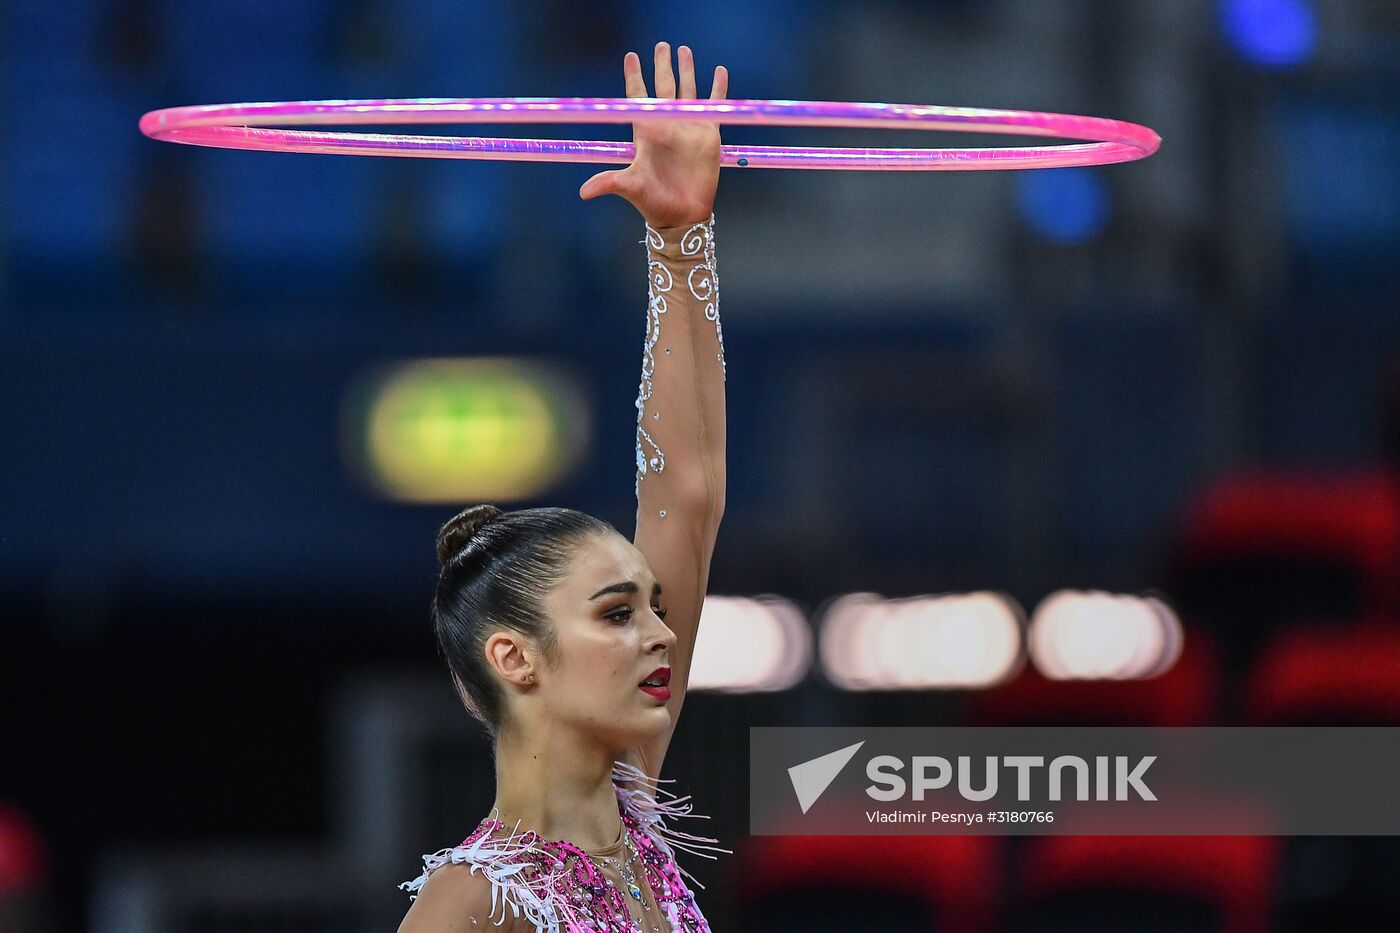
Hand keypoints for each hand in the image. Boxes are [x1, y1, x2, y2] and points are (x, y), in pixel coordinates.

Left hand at [579, 42, 727, 228]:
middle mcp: (666, 126)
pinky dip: (717, 89)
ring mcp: (688, 128)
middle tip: (661, 45)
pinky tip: (719, 71)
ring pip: (687, 91)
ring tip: (684, 50)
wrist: (682, 215)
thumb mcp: (630, 188)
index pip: (639, 98)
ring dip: (686, 70)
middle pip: (663, 87)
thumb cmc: (653, 202)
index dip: (635, 77)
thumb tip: (583, 192)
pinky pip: (713, 105)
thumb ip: (609, 183)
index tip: (631, 56)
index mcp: (646, 132)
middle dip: (662, 65)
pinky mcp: (708, 135)